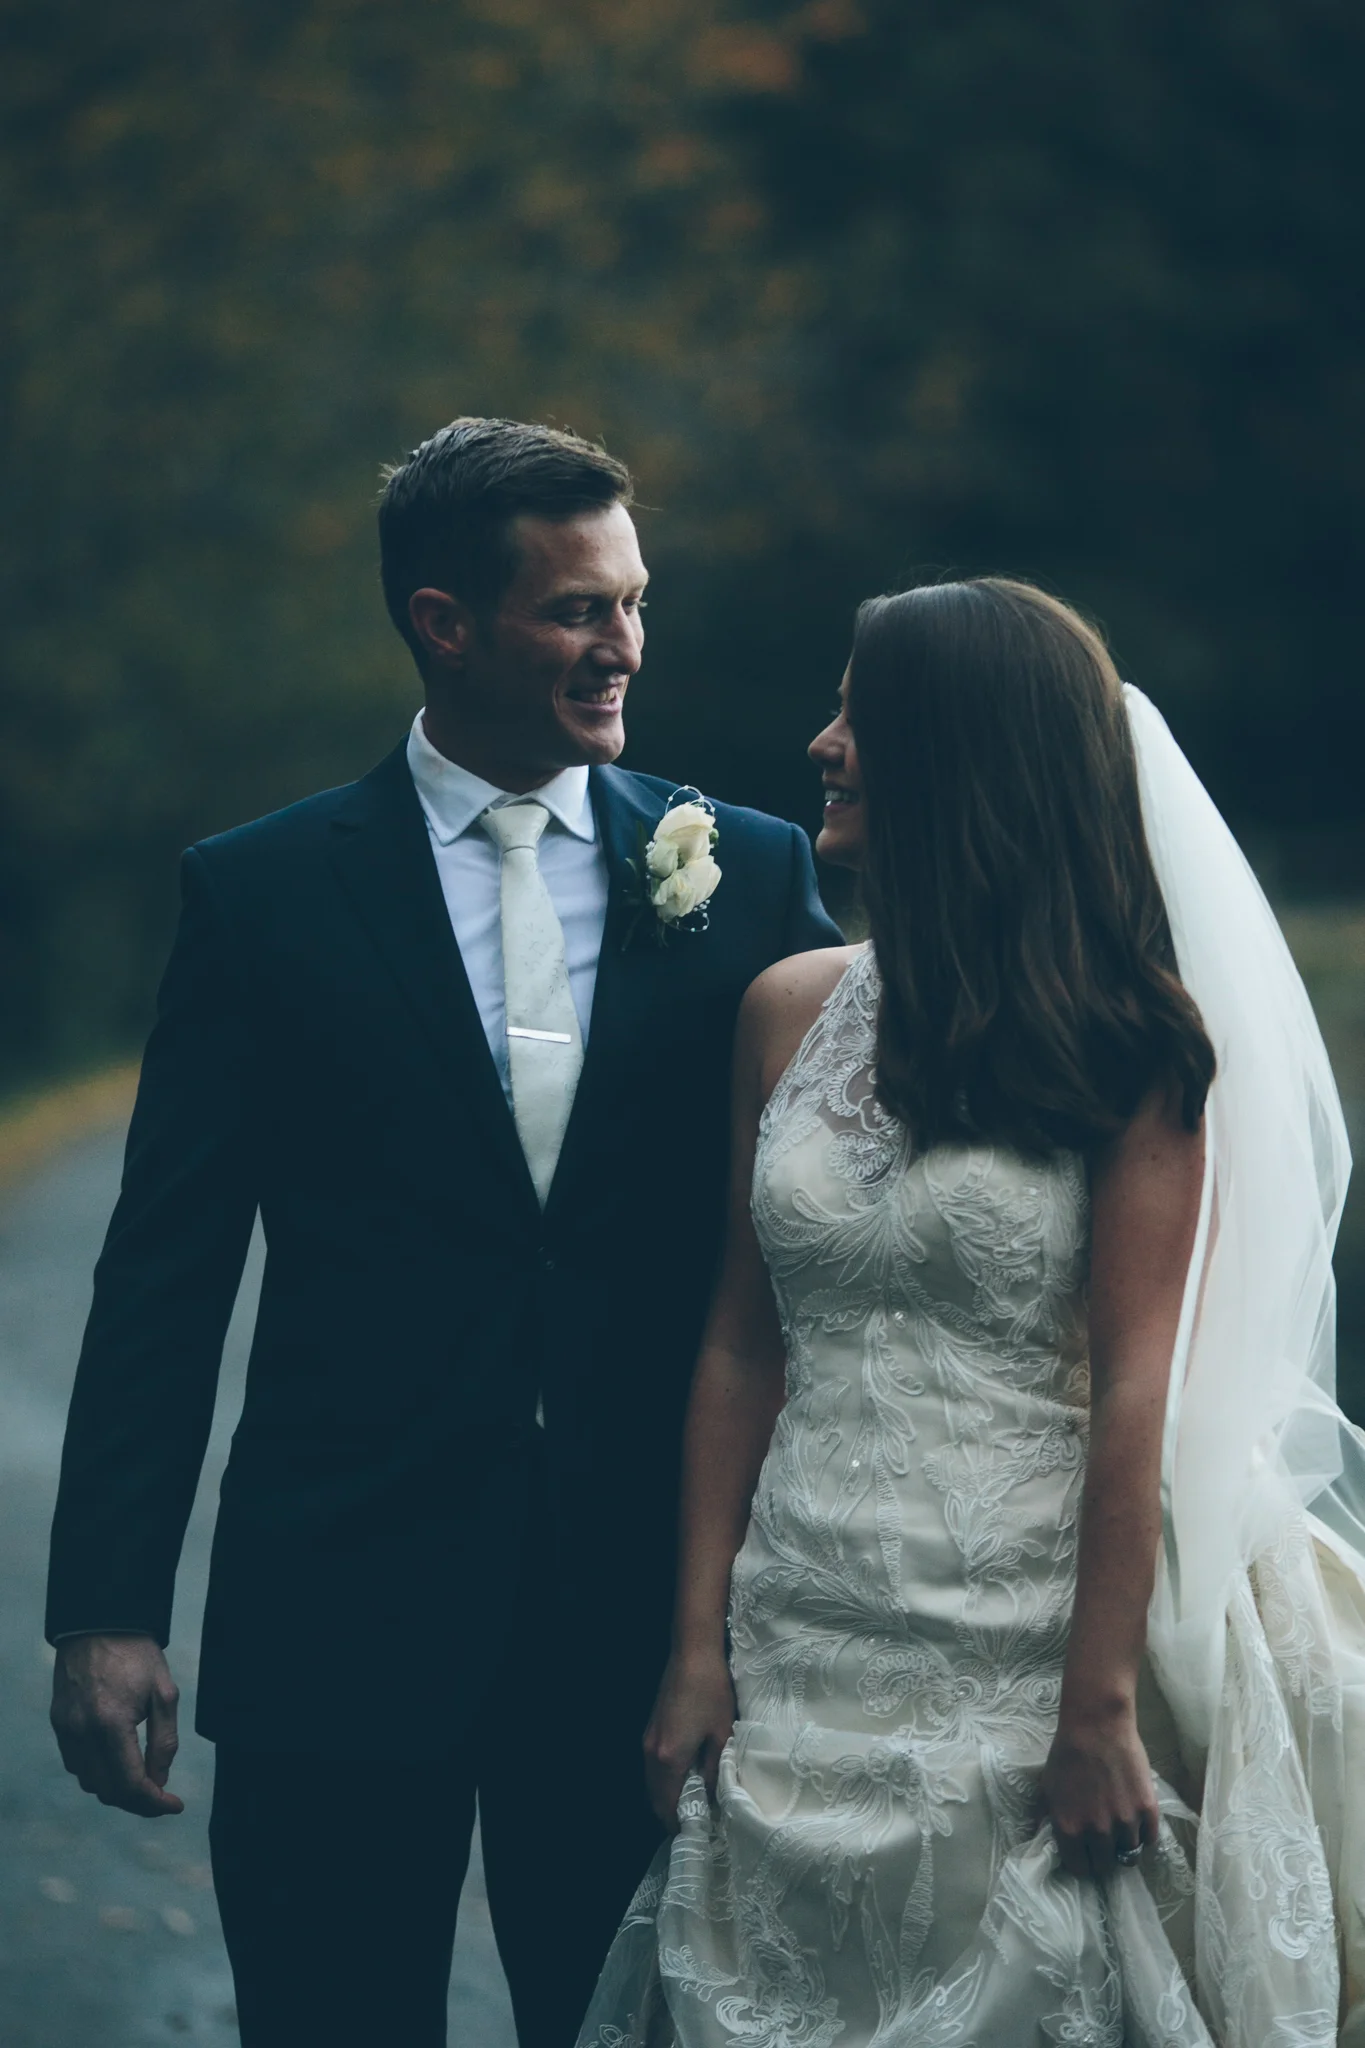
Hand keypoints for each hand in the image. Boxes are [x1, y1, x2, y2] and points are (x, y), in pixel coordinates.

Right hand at [51, 1634, 183, 1817]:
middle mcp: (82, 1732)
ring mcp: (65, 1728)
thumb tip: (159, 1780)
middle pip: (107, 1791)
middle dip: (137, 1801)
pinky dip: (96, 1772)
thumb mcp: (164, 1694)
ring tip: (141, 1779)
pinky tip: (116, 1761)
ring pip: (89, 1782)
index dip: (153, 1803)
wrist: (100, 1623)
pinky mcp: (58, 1722)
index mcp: (111, 1724)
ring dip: (115, 1789)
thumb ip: (164, 1742)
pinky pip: (75, 1764)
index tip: (174, 1806)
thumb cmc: (137, 1655)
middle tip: (161, 1796)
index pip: (130, 1784)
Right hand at [642, 1648, 735, 1831]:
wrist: (692, 1654)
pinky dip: (663, 1780)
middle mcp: (651, 1754)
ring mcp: (647, 1740)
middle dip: (671, 1814)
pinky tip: (684, 1776)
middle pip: (654, 1798)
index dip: (679, 1824)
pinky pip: (652, 1768)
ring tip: (693, 1801)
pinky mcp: (649, 1730)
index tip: (696, 1834)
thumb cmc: (712, 1693)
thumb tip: (712, 1799)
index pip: (667, 1806)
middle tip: (696, 1821)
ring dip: (666, 1797)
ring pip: (651, 1783)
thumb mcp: (720, 1735)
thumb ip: (714, 1772)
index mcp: (669, 1759)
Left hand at [1039, 1701, 1158, 1879]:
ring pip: (1129, 1855)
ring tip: (1121, 1831)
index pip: (1080, 1869)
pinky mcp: (1147, 1811)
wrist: (1096, 1726)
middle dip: (1103, 1858)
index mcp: (1070, 1829)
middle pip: (1106, 1866)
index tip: (1085, 1855)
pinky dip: (1143, 1835)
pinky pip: (1149, 1839)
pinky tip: (1136, 1823)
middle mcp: (1098, 1833)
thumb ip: (1047, 1819)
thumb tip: (1045, 1840)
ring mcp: (1126, 1823)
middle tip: (1104, 1844)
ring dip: (1124, 1847)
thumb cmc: (1066, 1754)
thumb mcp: (1047, 1788)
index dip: (1082, 1864)